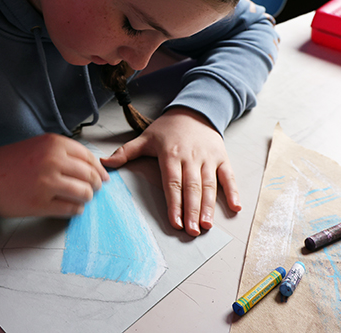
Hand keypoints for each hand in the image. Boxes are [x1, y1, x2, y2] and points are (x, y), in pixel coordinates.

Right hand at [0, 133, 109, 217]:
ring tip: (80, 199)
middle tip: (93, 190)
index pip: (89, 157)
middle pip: (90, 176)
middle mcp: (53, 160)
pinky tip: (70, 207)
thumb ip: (64, 153)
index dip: (99, 169)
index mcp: (54, 144)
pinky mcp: (41, 203)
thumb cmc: (10, 162)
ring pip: (84, 193)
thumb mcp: (38, 146)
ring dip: (86, 198)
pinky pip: (71, 209)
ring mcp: (48, 183)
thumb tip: (94, 167)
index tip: (102, 176)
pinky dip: (75, 210)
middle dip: (95, 185)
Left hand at [100, 107, 239, 235]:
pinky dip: (233, 191)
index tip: (175, 222)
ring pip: (210, 185)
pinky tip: (235, 207)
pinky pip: (229, 176)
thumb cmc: (169, 127)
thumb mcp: (146, 137)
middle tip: (192, 231)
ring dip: (209, 206)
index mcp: (171, 154)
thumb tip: (104, 163)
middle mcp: (191, 158)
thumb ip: (127, 152)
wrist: (196, 109)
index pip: (172, 183)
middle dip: (191, 211)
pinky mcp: (222, 158)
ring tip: (207, 225)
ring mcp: (208, 158)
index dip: (174, 203)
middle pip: (192, 188)